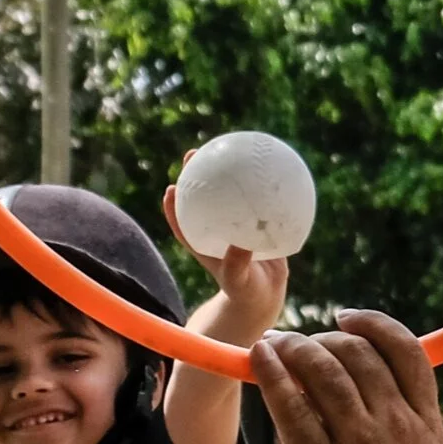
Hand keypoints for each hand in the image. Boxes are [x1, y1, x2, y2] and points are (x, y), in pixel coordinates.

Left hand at [163, 150, 288, 324]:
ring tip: (228, 148)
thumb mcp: (239, 280)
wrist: (266, 295)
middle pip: (200, 197)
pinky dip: (259, 187)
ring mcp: (234, 224)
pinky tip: (271, 171)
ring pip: (226, 194)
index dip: (173, 205)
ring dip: (223, 172)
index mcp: (204, 242)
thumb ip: (236, 264)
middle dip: (192, 174)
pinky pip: (255, 201)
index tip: (171, 188)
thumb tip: (241, 243)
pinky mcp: (253, 223)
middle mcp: (216, 228)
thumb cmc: (247, 291)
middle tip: (193, 154)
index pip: (182, 222)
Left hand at [250, 314, 442, 443]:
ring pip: (323, 369)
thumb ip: (407, 440)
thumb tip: (378, 418)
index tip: (349, 318)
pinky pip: (291, 406)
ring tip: (273, 348)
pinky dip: (272, 375)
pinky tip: (258, 361)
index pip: (408, 352)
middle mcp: (397, 426)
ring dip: (293, 349)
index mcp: (428, 427)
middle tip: (298, 343)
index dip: (374, 324)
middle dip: (323, 338)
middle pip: (358, 353)